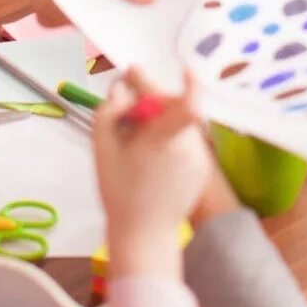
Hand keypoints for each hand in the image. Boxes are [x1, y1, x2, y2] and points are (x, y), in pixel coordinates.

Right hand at [0, 0, 154, 24]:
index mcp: (51, 3)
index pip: (102, 19)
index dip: (132, 12)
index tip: (162, 8)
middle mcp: (50, 18)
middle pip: (101, 19)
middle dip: (129, 5)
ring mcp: (54, 16)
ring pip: (99, 13)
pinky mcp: (61, 8)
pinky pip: (93, 5)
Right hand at [94, 67, 211, 280]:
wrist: (144, 236)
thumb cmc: (119, 193)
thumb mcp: (102, 151)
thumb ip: (109, 113)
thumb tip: (121, 88)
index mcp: (163, 140)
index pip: (189, 105)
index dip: (190, 84)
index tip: (184, 70)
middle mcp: (188, 147)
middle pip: (177, 109)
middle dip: (155, 99)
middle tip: (130, 101)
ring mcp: (199, 159)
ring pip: (183, 124)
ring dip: (163, 119)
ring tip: (137, 133)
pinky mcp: (203, 170)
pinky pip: (188, 142)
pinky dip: (173, 138)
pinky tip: (152, 153)